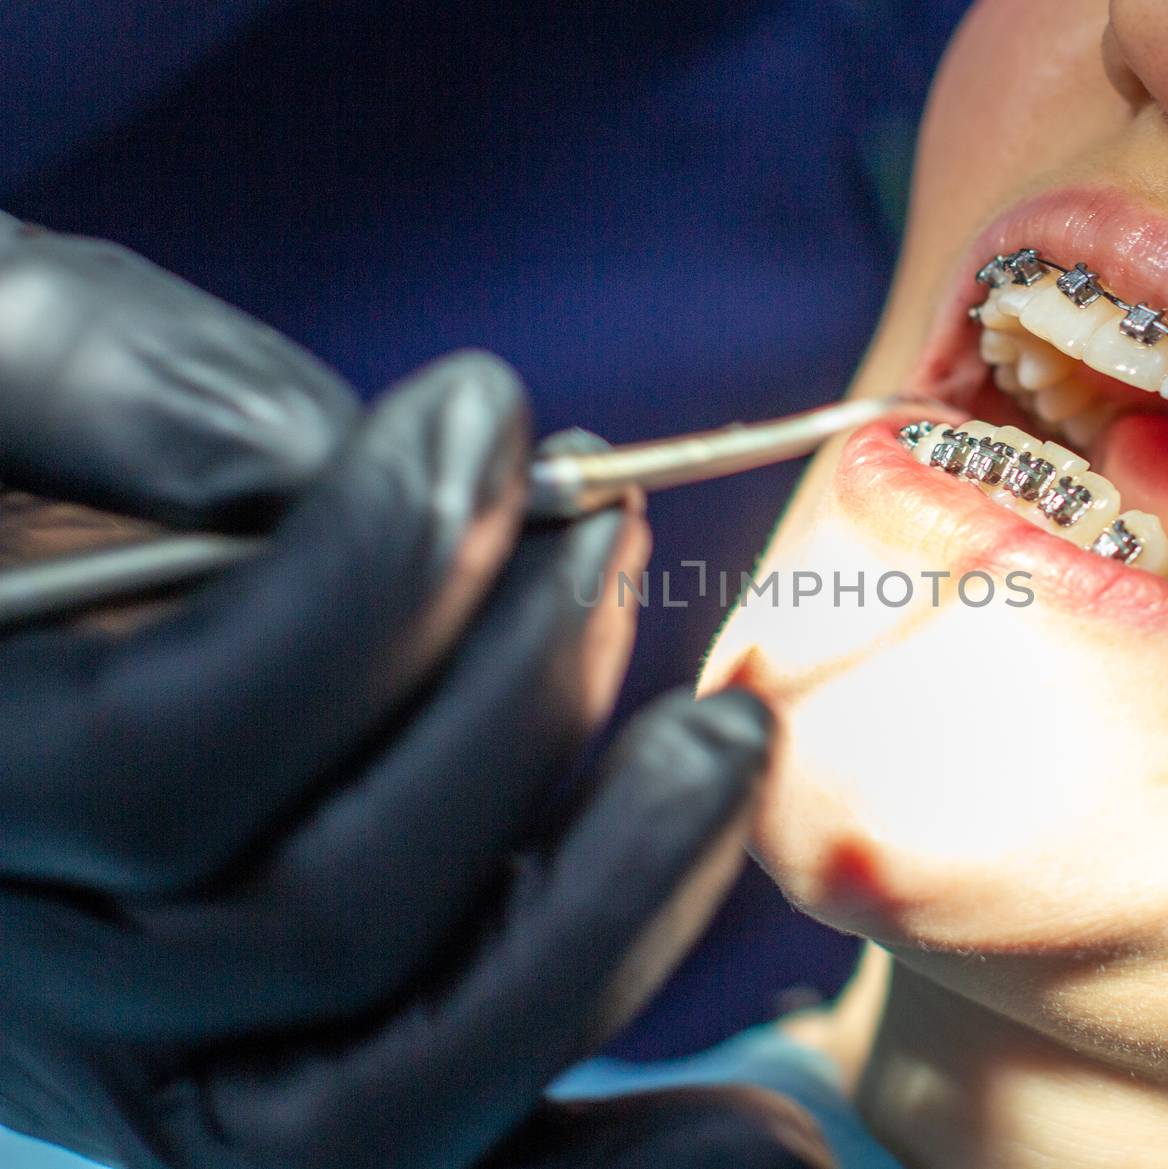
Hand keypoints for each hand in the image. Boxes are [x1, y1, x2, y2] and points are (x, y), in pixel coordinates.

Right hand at [0, 215, 796, 1168]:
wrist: (7, 629)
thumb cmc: (0, 463)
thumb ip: (105, 389)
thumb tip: (327, 455)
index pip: (179, 758)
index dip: (372, 580)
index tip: (492, 416)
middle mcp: (54, 991)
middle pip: (329, 924)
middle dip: (517, 710)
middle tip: (610, 540)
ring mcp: (189, 1076)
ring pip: (411, 1093)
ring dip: (613, 912)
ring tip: (724, 738)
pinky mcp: (302, 1099)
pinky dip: (626, 1167)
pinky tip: (775, 1139)